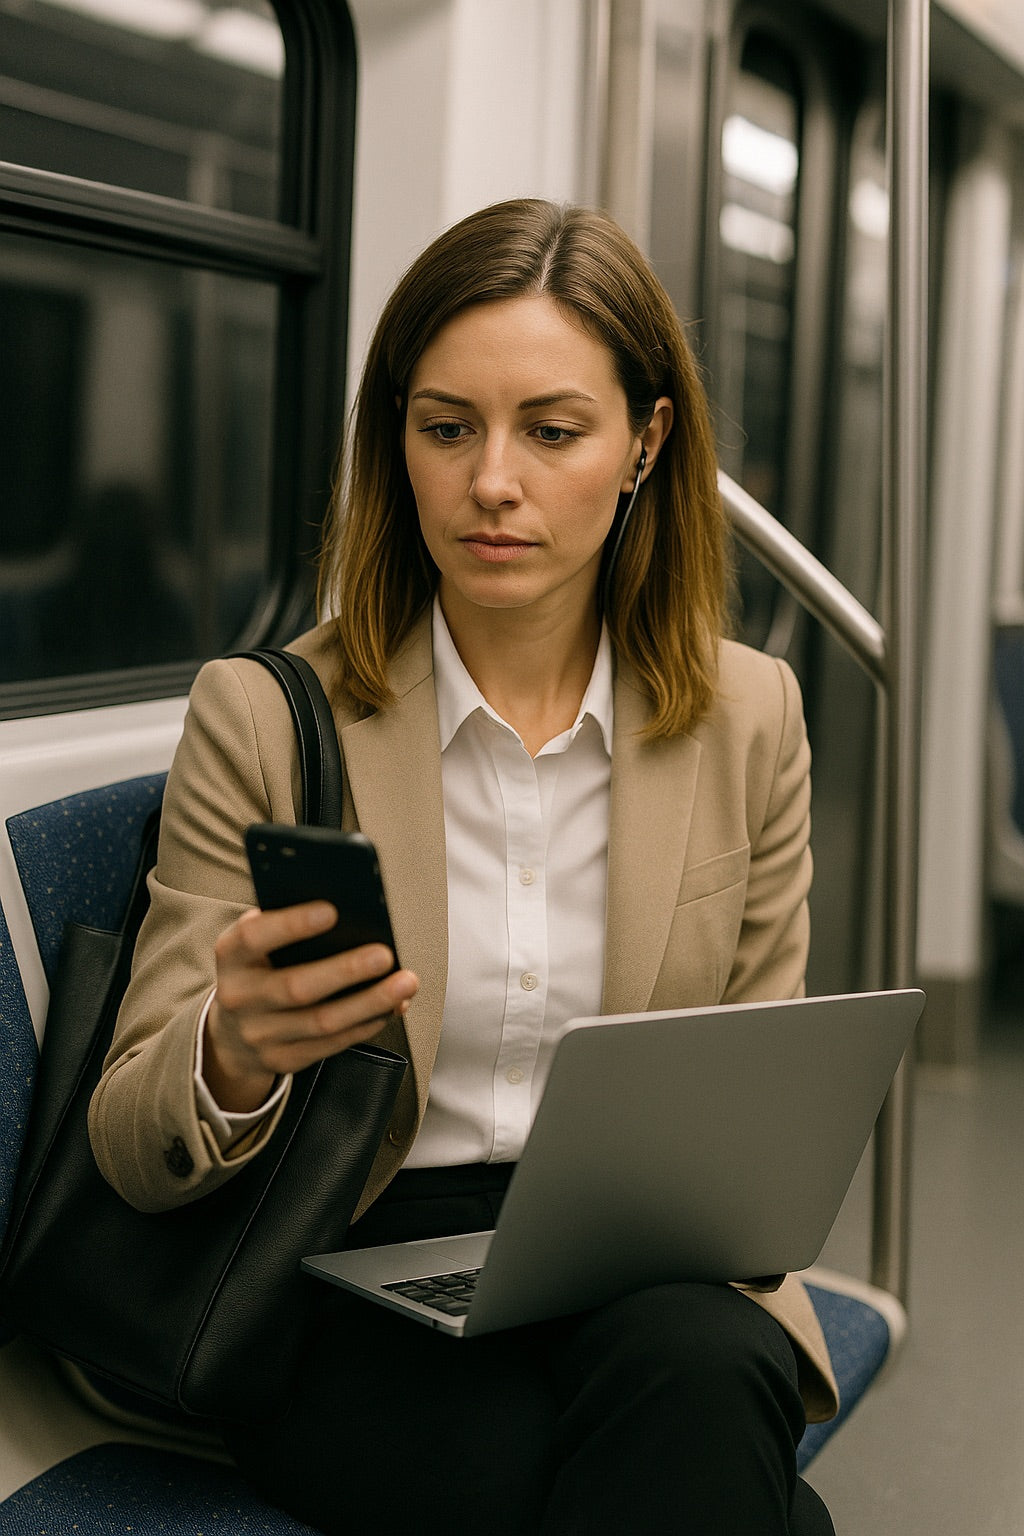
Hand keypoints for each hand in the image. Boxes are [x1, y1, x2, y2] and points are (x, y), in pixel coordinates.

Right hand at [204, 900, 418, 1112]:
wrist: (232, 1034)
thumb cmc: (260, 970)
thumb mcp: (257, 945)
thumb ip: (285, 926)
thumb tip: (348, 912)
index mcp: (231, 957)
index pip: (254, 938)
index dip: (291, 925)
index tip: (331, 911)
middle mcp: (239, 998)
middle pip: (297, 988)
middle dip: (346, 971)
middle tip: (385, 954)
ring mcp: (260, 1035)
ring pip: (322, 1022)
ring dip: (370, 1002)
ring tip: (405, 983)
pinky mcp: (283, 1060)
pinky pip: (331, 1044)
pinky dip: (365, 1024)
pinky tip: (389, 1008)